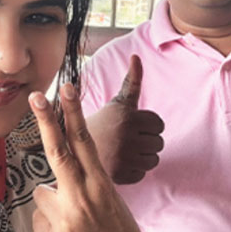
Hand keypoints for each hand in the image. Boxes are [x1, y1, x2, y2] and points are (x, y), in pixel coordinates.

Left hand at [29, 84, 160, 231]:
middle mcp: (84, 198)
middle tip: (33, 96)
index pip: (84, 142)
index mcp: (101, 185)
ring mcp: (67, 220)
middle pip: (58, 152)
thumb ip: (82, 183)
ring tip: (75, 223)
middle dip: (45, 121)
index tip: (65, 89)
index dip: (73, 113)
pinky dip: (50, 226)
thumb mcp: (108, 201)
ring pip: (41, 192)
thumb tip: (50, 180)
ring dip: (52, 203)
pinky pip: (39, 218)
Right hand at [87, 55, 164, 183]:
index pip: (159, 124)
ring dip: (141, 157)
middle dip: (145, 142)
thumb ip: (131, 81)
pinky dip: (133, 171)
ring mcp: (125, 158)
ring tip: (122, 152)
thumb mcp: (116, 102)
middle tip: (124, 140)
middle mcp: (127, 137)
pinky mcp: (121, 175)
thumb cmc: (99, 124)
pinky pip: (143, 173)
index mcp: (127, 117)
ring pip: (153, 159)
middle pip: (159, 142)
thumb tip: (136, 56)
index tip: (130, 126)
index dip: (147, 126)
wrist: (71, 151)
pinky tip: (118, 164)